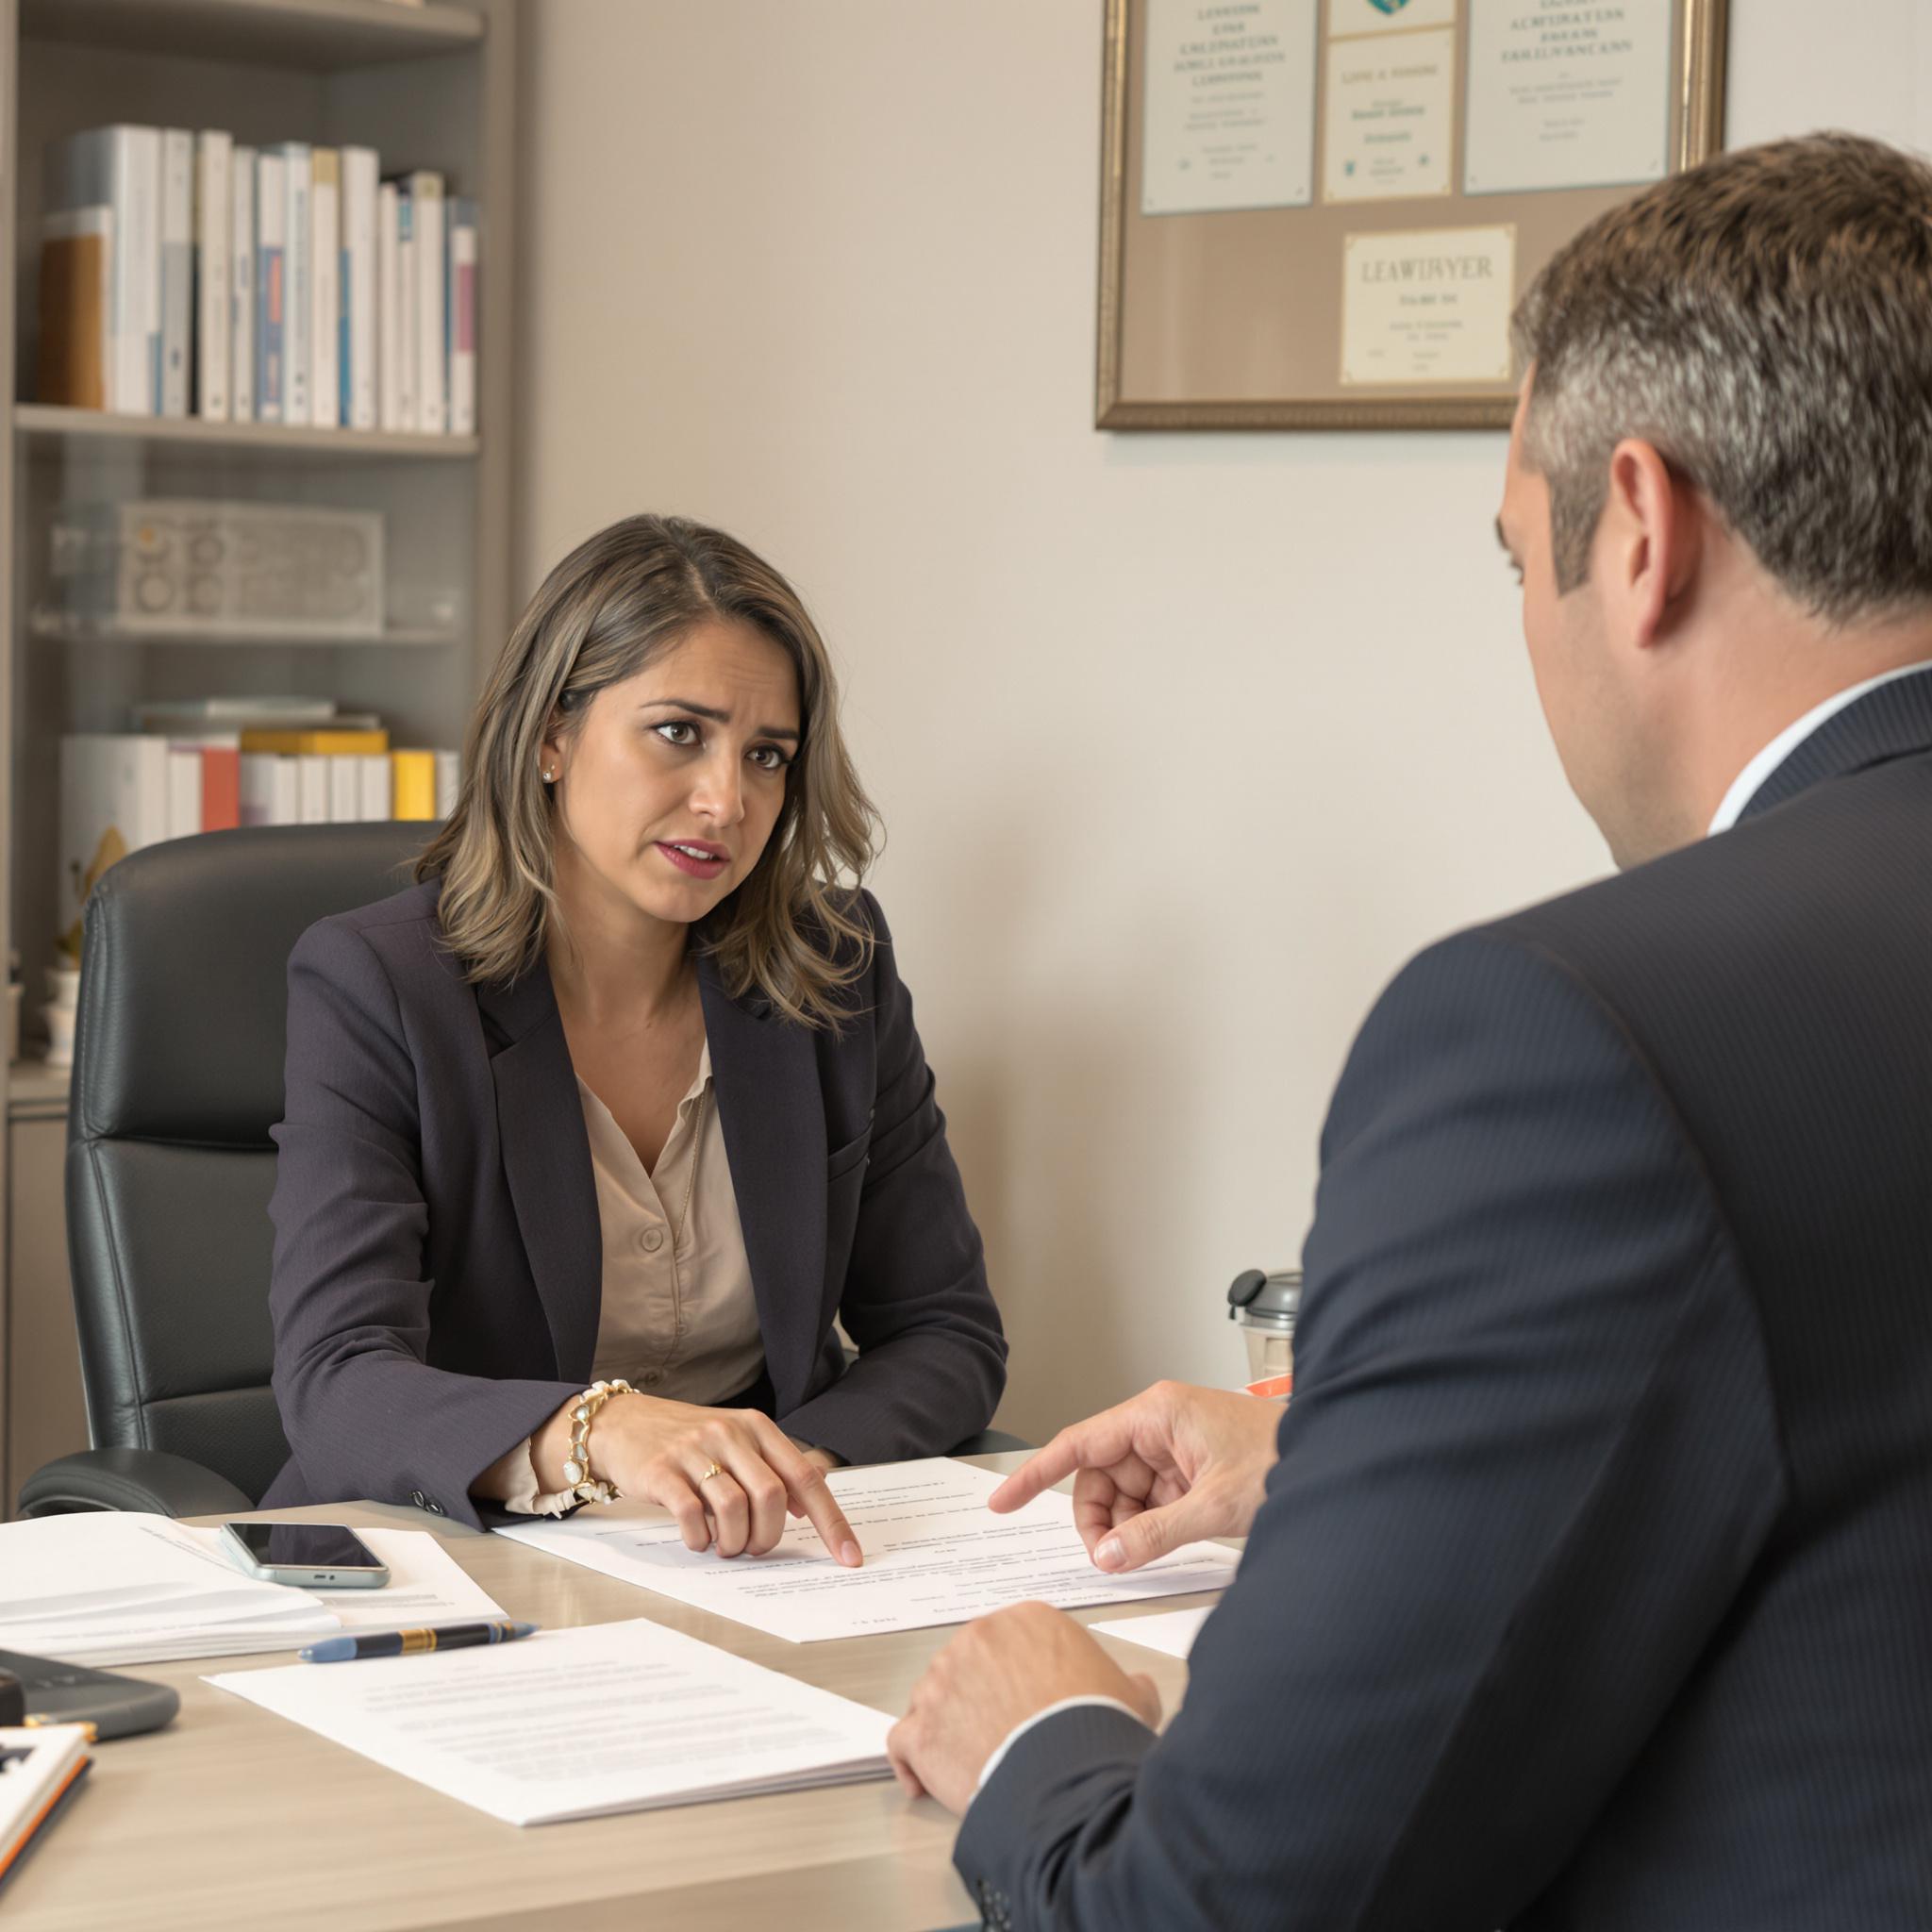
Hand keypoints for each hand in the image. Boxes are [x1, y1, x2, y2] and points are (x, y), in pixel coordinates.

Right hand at [593, 1396, 862, 1564]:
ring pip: (735, 1508)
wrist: (623, 1423)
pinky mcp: (662, 1470)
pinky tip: (697, 1539)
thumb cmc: (687, 1440)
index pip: (806, 1478)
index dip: (831, 1521)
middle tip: (752, 1548)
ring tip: (724, 1546)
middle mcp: (731, 1433)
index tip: (849, 1556)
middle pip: (772, 1497)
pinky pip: (692, 1514)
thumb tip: (810, 1504)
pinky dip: (700, 1539)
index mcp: (757, 1428)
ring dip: (733, 1542)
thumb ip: (773, 1468)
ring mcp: (695, 1450)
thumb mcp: (736, 1441)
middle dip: (768, 1536)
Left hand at [887, 1603, 1159, 1813]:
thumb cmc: (1094, 1728)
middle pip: (966, 1665)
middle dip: (978, 1697)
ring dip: (946, 1726)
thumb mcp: (1131, 1694)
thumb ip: (1126, 1682)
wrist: (1067, 1773)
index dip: (1014, 1675)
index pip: (1008, 1642)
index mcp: (1026, 1621)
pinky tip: (926, 1779)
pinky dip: (913, 1763)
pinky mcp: (921, 1728)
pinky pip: (903, 1741)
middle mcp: (977, 1640)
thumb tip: (1136, 1688)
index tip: (1020, 1698)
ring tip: (970, 1759)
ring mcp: (942, 1682)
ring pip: (933, 1699)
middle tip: (999, 1731)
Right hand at [991, 1380, 1279, 1572]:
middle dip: (1097, 1517)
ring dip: (1125, 1525)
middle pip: (1098, 1473)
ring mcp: (1174, 1446)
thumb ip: (1156, 1533)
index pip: (1078, 1443)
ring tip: (1146, 1551)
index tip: (1004, 1499)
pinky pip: (1148, 1498)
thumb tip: (1109, 1556)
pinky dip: (1146, 1525)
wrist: (1335, 1459)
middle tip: (1110, 1557)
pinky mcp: (1189, 1467)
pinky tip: (1160, 1542)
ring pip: (1122, 1490)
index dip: (1036, 1473)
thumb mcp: (1214, 1505)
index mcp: (1157, 1413)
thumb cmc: (1283, 1461)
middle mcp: (1159, 1423)